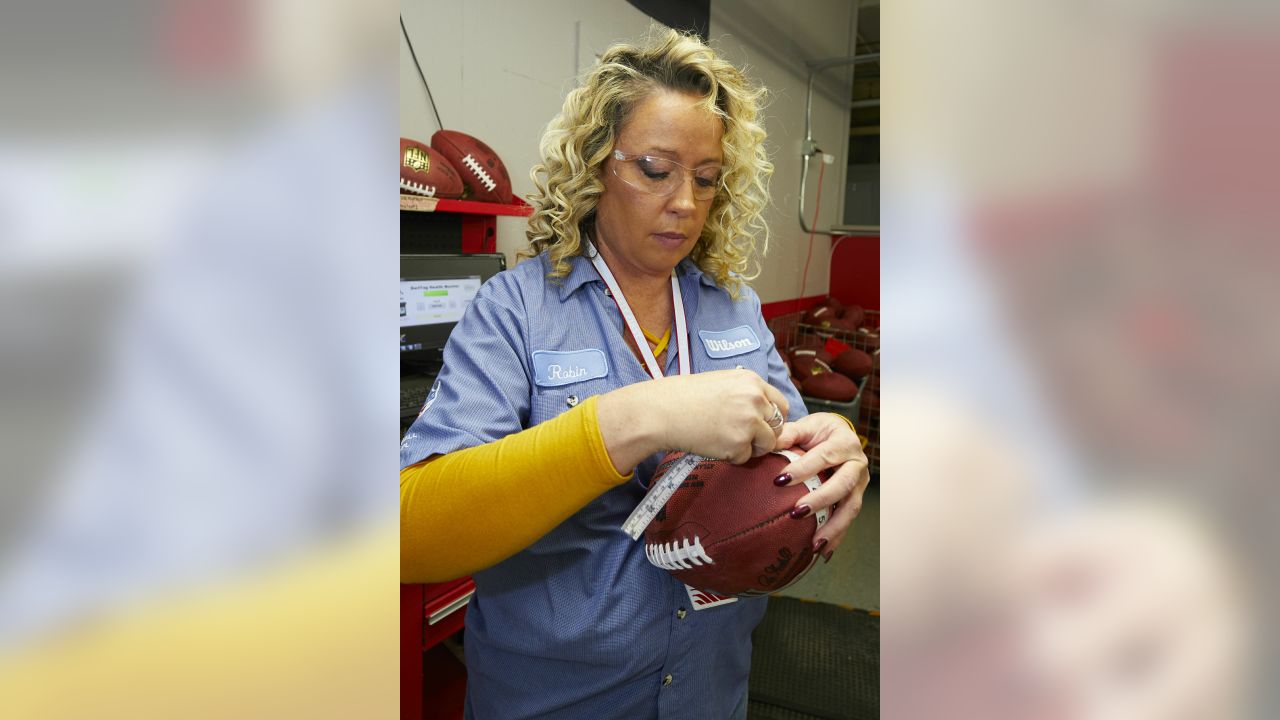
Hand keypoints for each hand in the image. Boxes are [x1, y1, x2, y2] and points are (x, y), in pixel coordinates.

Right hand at [597, 369, 788, 471]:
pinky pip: (746, 457)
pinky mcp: (738, 444)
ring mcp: (749, 422)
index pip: (781, 404)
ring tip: (725, 441)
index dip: (771, 418)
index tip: (760, 425)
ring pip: (767, 444)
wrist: (660, 412)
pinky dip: (732, 457)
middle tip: (741, 437)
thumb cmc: (683, 397)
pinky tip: (713, 445)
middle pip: (779, 425)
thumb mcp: (720, 383)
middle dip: (764, 434)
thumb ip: (744, 394)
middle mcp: (755, 399)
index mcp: (752, 381)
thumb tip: (762, 412)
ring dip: (751, 447)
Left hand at [773, 413, 869, 560]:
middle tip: (796, 513)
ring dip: (833, 528)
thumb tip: (769, 442)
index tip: (779, 481)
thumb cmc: (819, 431)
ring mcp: (860, 483)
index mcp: (844, 442)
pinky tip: (823, 553)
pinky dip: (837, 536)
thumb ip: (789, 433)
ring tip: (814, 545)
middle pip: (842, 485)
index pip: (823, 457)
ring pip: (851, 507)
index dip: (803, 469)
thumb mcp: (807, 425)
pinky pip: (848, 519)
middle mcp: (857, 463)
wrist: (840, 435)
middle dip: (820, 501)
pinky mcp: (856, 497)